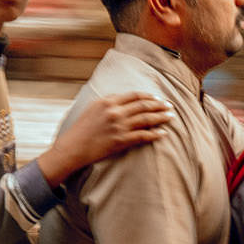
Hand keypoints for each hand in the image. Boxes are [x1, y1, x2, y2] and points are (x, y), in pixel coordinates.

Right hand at [36, 93, 172, 184]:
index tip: (158, 99)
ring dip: (161, 117)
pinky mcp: (120, 141)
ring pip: (146, 119)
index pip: (135, 96)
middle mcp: (115, 112)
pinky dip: (155, 134)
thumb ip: (109, 102)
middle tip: (170, 107)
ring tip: (171, 117)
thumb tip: (124, 99)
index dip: (149, 97)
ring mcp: (119, 126)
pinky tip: (163, 133)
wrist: (72, 147)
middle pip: (144, 105)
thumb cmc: (81, 129)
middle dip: (160, 105)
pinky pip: (143, 136)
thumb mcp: (92, 108)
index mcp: (108, 101)